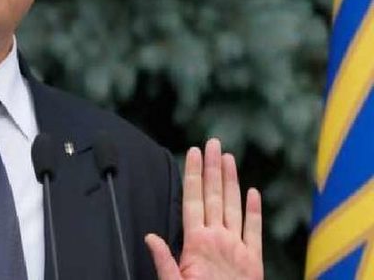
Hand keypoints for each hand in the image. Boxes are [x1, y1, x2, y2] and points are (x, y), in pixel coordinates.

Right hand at [145, 138, 262, 279]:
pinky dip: (254, 210)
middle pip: (214, 196)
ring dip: (231, 180)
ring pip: (234, 206)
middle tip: (213, 143)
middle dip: (212, 167)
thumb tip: (150, 236)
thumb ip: (164, 260)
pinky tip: (253, 192)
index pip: (194, 200)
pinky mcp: (254, 260)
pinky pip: (255, 229)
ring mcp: (238, 247)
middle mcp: (219, 239)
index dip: (193, 174)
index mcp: (197, 243)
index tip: (193, 153)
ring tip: (229, 157)